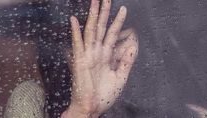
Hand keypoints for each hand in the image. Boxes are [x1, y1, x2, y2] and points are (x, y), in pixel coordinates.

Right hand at [62, 0, 138, 116]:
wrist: (93, 108)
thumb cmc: (104, 95)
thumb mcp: (120, 77)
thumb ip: (126, 62)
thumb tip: (132, 46)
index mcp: (106, 56)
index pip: (112, 34)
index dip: (118, 21)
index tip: (123, 9)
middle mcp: (97, 52)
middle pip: (101, 28)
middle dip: (104, 13)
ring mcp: (87, 55)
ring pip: (91, 31)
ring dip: (92, 16)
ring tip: (95, 2)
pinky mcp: (79, 61)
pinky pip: (78, 44)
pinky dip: (75, 32)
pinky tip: (74, 20)